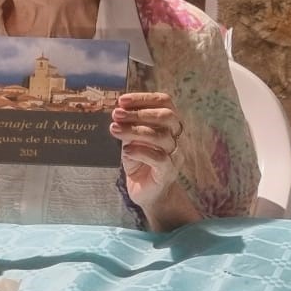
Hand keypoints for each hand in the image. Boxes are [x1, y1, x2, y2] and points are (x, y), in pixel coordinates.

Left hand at [113, 91, 182, 209]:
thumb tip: (118, 112)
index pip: (165, 102)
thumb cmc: (139, 161)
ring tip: (115, 130)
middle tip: (117, 114)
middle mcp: (176, 137)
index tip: (122, 101)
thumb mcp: (131, 139)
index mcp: (169, 124)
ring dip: (135, 130)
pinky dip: (140, 151)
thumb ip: (129, 126)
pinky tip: (126, 151)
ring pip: (161, 136)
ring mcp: (175, 154)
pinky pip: (159, 158)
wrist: (146, 192)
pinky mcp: (169, 171)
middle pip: (167, 116)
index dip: (145, 98)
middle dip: (140, 113)